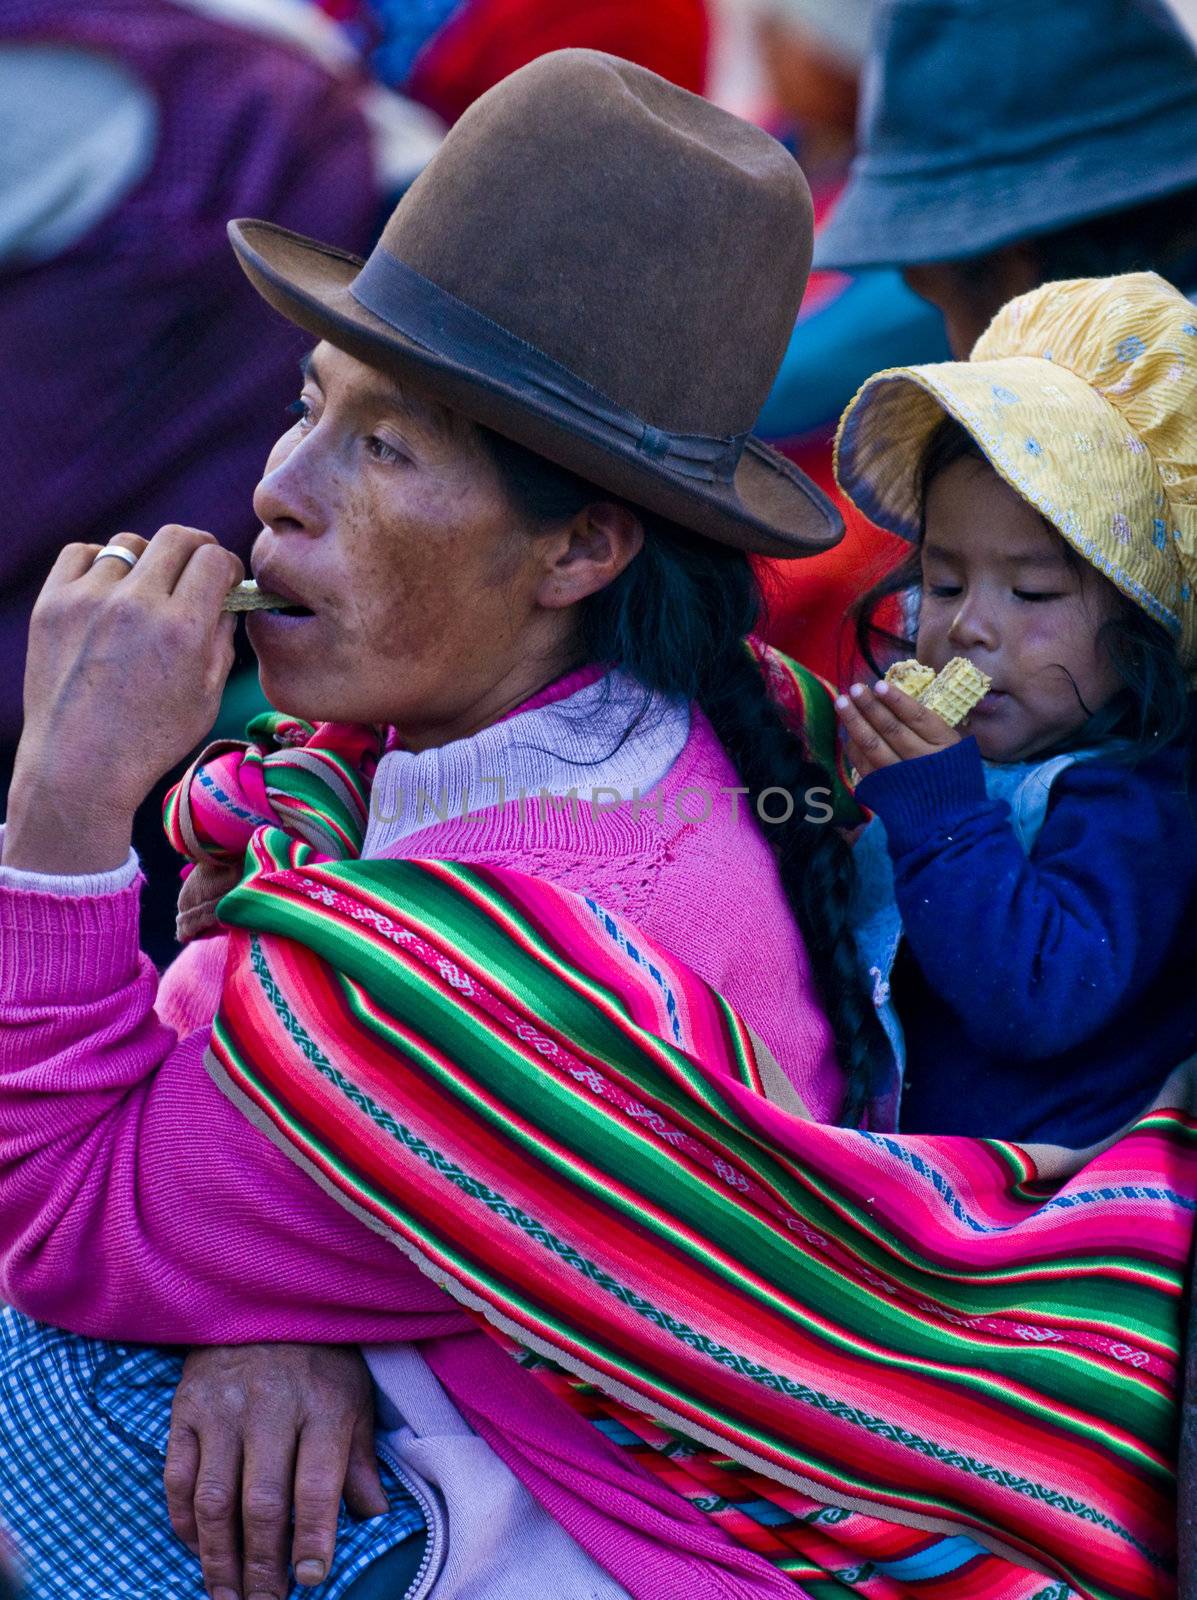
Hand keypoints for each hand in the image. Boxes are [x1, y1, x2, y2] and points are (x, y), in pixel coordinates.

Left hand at [5, 528, 241, 872]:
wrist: (79, 766)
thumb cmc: (150, 740)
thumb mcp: (207, 697)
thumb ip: (222, 641)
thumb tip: (223, 601)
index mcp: (183, 629)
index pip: (213, 558)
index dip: (226, 565)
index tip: (223, 580)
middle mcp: (136, 605)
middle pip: (176, 538)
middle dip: (195, 549)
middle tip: (196, 570)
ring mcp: (89, 600)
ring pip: (130, 544)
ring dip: (147, 561)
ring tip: (147, 590)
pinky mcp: (52, 604)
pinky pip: (82, 554)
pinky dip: (101, 565)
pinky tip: (108, 591)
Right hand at [165, 1343, 388, 1599]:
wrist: (266, 1300)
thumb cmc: (320, 1360)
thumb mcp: (353, 1400)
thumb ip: (360, 1460)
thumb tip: (373, 1518)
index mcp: (322, 1405)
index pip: (316, 1485)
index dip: (313, 1538)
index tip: (311, 1580)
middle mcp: (271, 1406)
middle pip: (263, 1502)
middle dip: (263, 1565)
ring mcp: (223, 1407)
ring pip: (215, 1499)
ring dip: (218, 1558)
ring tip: (227, 1596)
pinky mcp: (186, 1408)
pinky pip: (178, 1478)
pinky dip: (184, 1522)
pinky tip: (197, 1549)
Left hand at [836, 679, 960, 780]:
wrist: (947, 815)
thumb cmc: (948, 771)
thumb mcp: (950, 746)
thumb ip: (926, 725)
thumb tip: (889, 697)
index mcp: (944, 745)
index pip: (918, 717)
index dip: (897, 700)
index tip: (879, 685)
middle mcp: (922, 761)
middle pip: (892, 730)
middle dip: (871, 707)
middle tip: (855, 689)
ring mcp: (901, 777)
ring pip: (874, 746)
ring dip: (856, 722)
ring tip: (842, 703)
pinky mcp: (883, 789)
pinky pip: (864, 764)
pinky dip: (854, 746)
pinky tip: (847, 730)